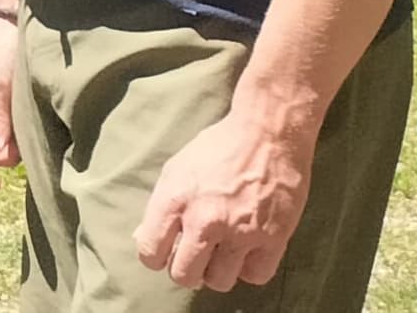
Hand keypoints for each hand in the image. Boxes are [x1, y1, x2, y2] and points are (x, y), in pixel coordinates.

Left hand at [135, 104, 315, 291]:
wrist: (266, 134)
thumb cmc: (218, 149)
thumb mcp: (176, 170)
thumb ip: (160, 207)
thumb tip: (144, 239)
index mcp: (175, 200)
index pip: (150, 253)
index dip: (155, 256)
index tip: (166, 250)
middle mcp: (205, 220)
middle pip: (183, 275)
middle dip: (185, 269)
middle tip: (195, 255)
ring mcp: (240, 232)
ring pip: (219, 281)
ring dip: (218, 271)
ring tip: (222, 252)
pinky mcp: (273, 238)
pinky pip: (255, 276)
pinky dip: (249, 269)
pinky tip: (247, 251)